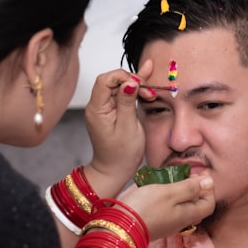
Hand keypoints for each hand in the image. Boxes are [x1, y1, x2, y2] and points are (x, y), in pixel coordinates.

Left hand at [84, 59, 154, 182]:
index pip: (105, 80)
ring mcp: (103, 109)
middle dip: (132, 81)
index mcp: (97, 109)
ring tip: (150, 94)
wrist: (114, 170)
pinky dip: (133, 92)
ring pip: (118, 87)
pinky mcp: (110, 112)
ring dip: (135, 87)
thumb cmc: (121, 154)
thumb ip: (127, 102)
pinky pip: (120, 95)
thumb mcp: (128, 127)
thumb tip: (130, 81)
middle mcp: (97, 106)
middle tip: (149, 91)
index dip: (123, 77)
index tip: (140, 85)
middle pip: (112, 81)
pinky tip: (146, 88)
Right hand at [117, 174, 214, 240]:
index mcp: (188, 215)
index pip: (209, 204)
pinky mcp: (156, 224)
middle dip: (197, 190)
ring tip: (174, 180)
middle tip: (188, 175)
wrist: (119, 228)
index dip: (209, 189)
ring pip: (184, 209)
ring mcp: (168, 225)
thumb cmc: (145, 207)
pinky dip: (172, 199)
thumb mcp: (169, 192)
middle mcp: (181, 223)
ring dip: (184, 194)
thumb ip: (190, 188)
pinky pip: (171, 211)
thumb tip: (210, 183)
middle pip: (197, 207)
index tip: (200, 174)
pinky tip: (161, 191)